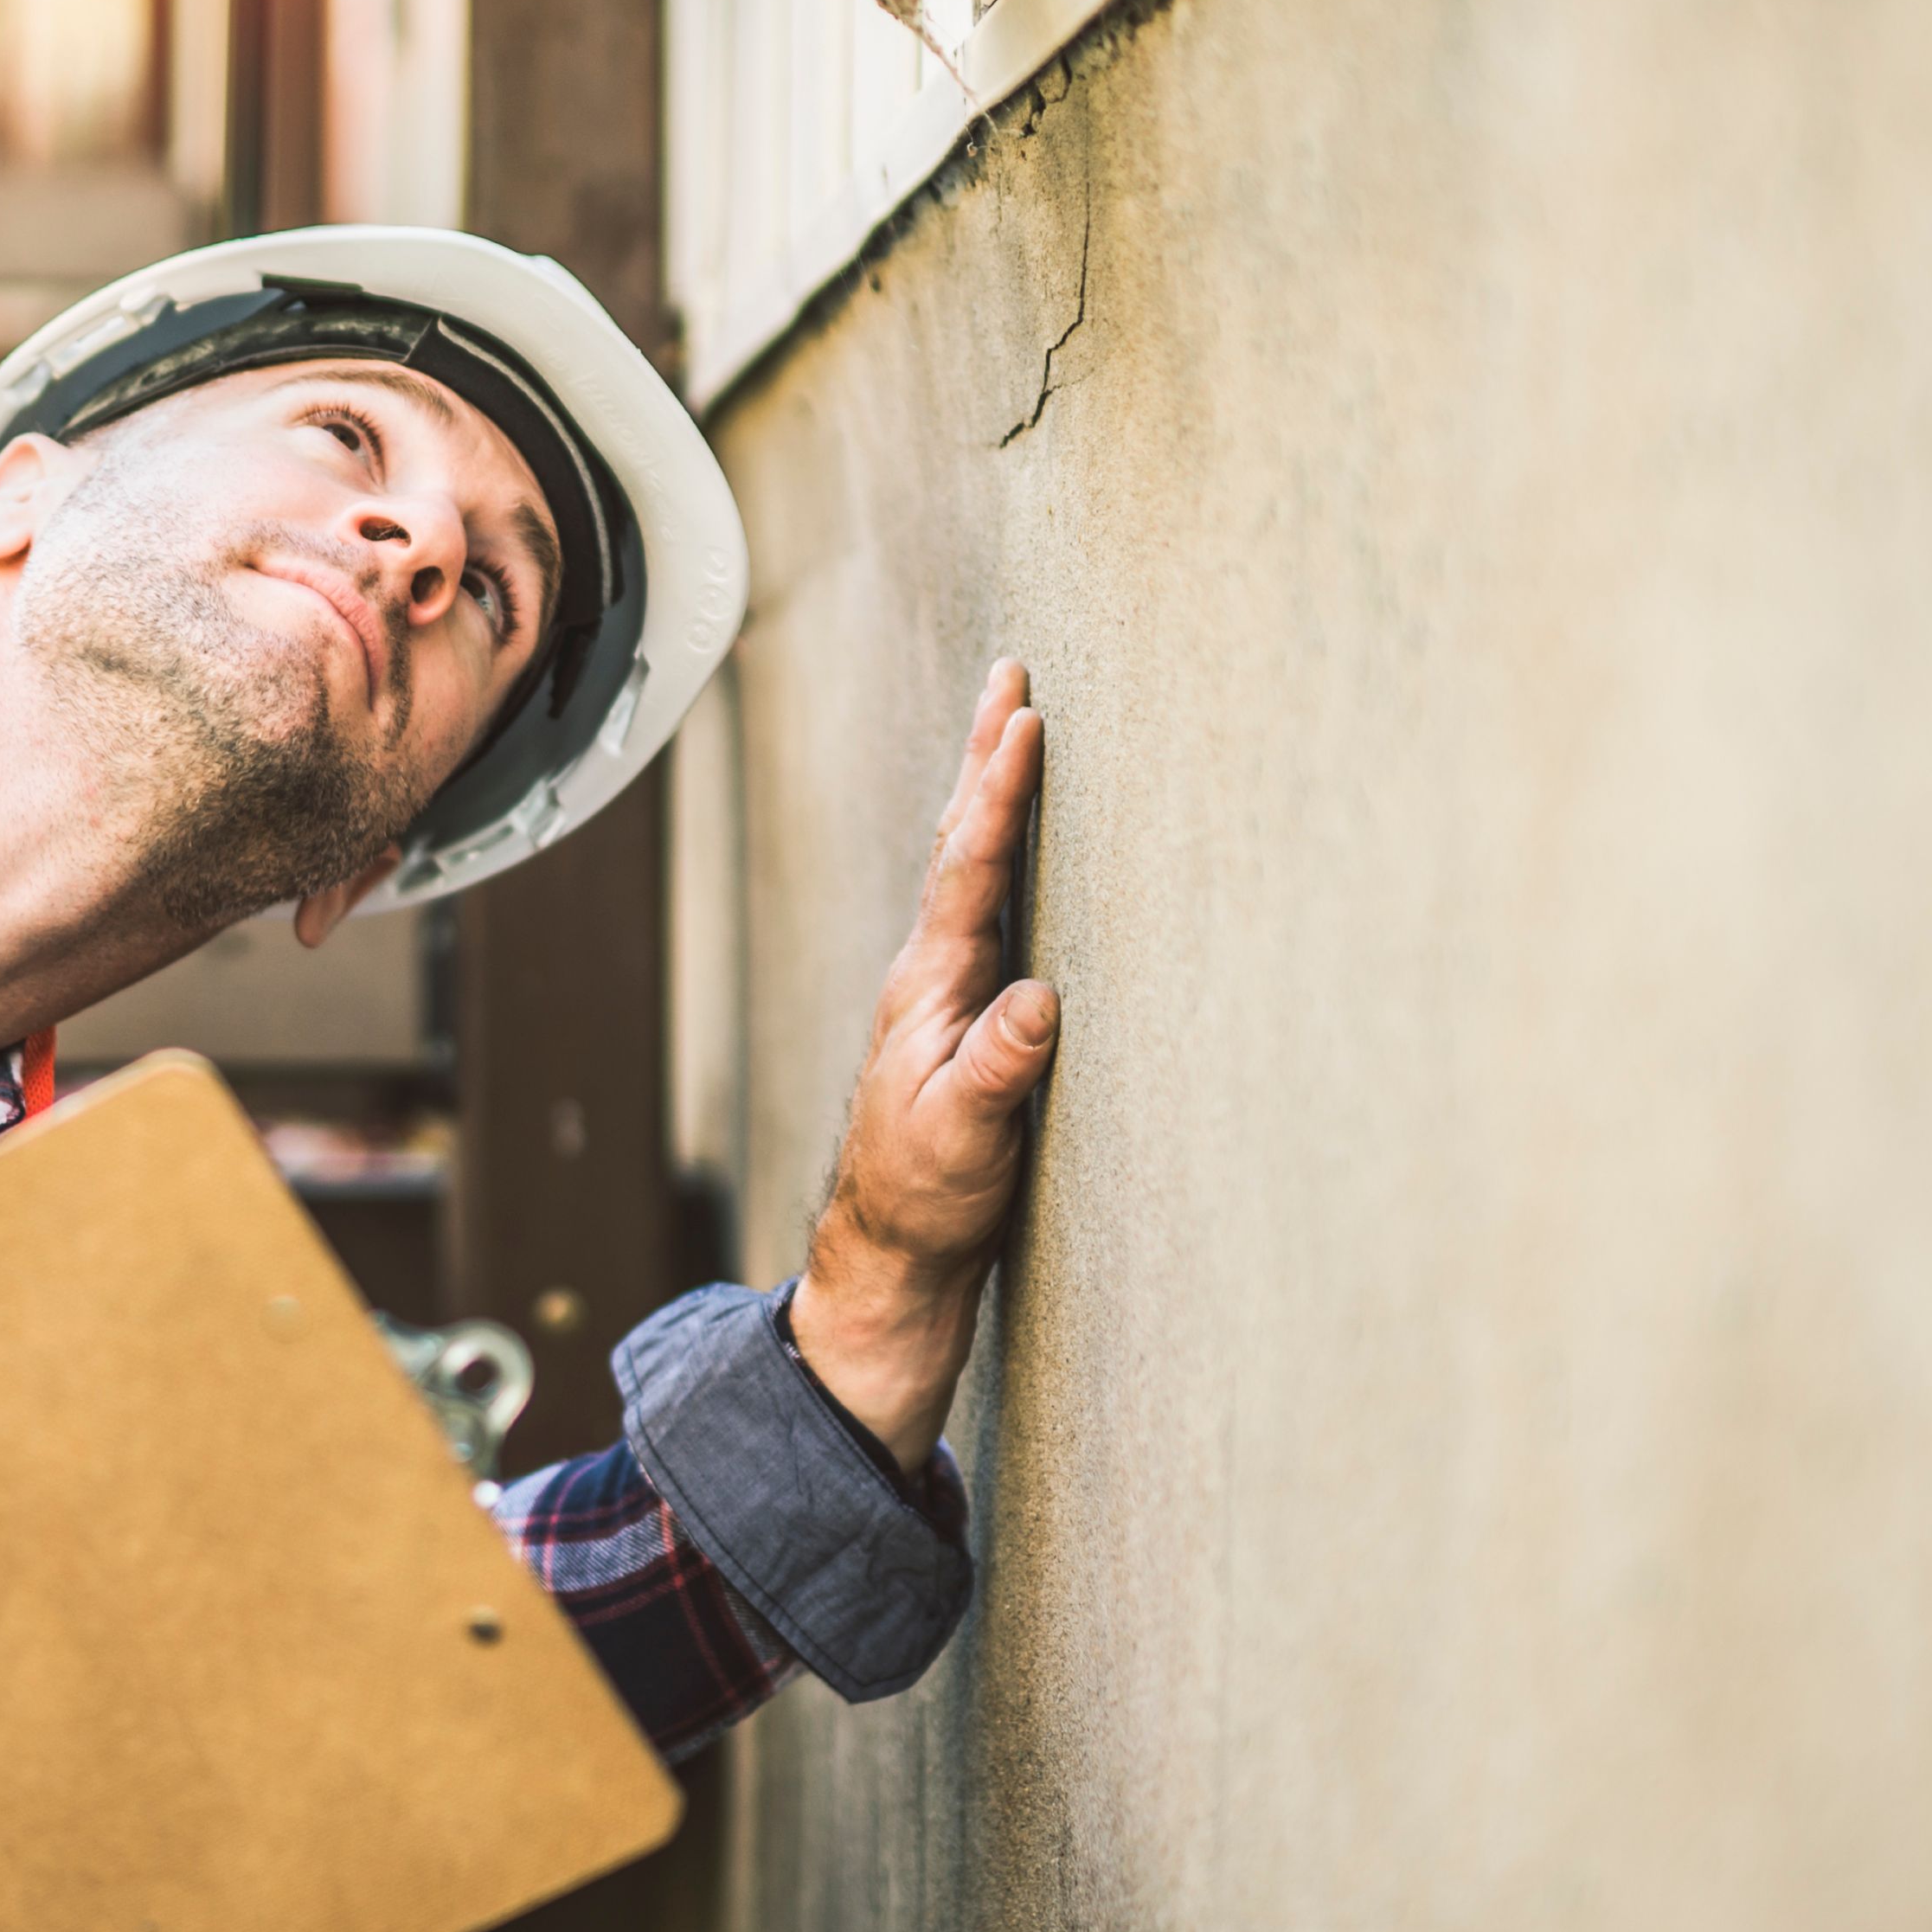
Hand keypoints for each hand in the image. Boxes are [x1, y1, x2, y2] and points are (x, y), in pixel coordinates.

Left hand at [789, 662, 1055, 1469]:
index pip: (968, 869)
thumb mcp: (964, 1139)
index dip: (997, 792)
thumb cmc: (926, 1200)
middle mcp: (930, 975)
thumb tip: (1038, 998)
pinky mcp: (964, 1019)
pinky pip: (985, 910)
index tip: (1022, 717)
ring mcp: (944, 993)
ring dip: (989, 795)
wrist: (892, 1255)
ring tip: (1012, 727)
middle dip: (985, 758)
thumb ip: (998, 1069)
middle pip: (959, 844)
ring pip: (969, 870)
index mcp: (930, 988)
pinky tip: (1016, 845)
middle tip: (1010, 676)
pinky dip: (1000, 856)